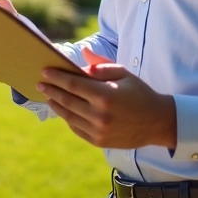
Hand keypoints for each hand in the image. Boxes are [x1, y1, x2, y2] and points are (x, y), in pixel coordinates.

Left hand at [37, 46, 177, 149]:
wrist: (157, 122)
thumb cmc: (140, 93)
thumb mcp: (124, 73)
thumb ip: (101, 65)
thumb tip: (82, 55)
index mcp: (105, 95)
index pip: (73, 83)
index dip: (57, 77)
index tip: (45, 71)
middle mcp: (100, 114)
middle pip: (67, 100)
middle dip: (52, 90)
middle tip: (40, 84)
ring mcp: (98, 130)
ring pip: (69, 116)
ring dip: (57, 105)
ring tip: (49, 97)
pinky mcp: (99, 141)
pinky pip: (77, 129)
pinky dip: (68, 119)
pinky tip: (64, 110)